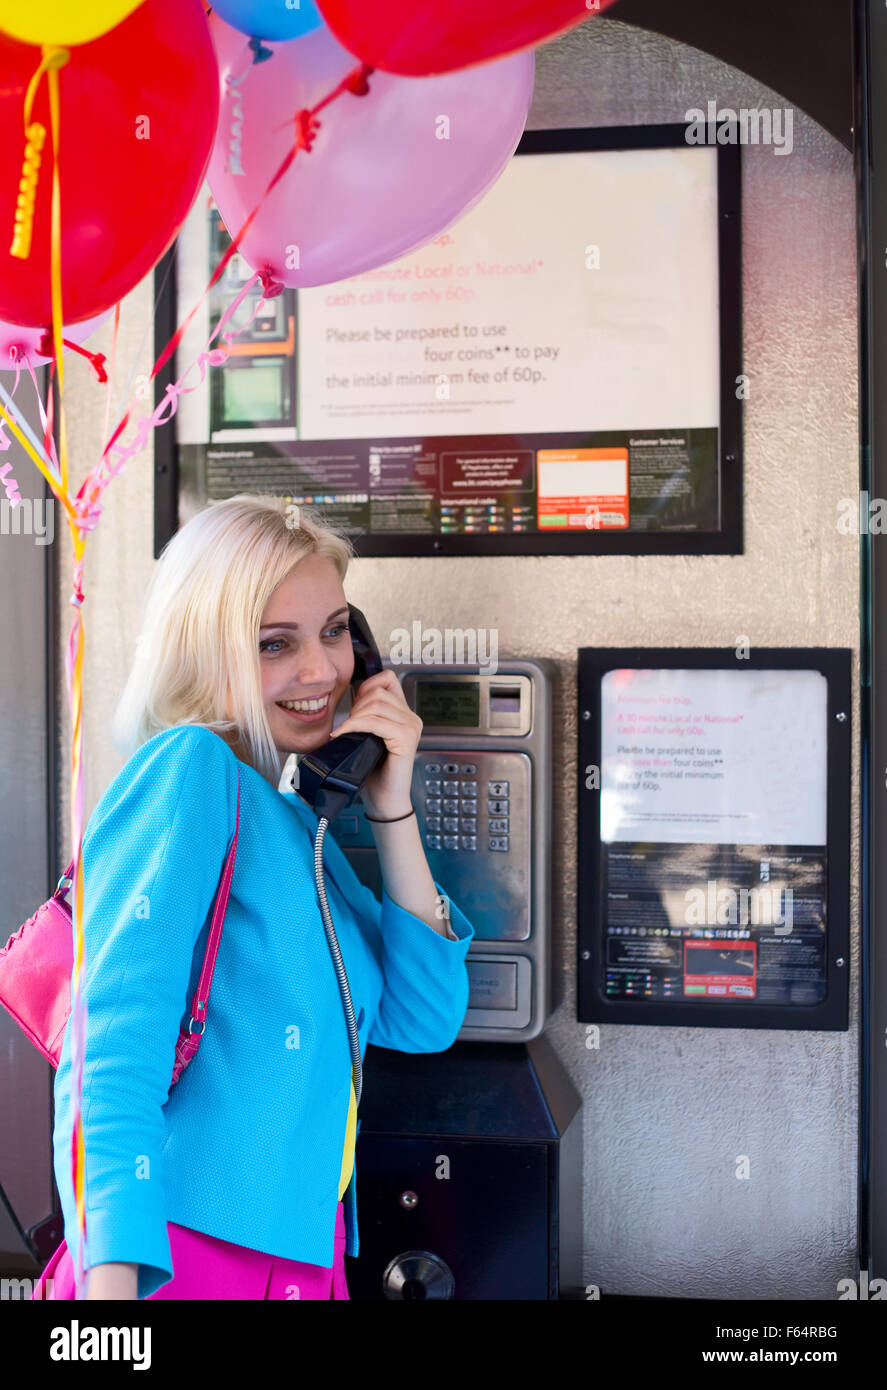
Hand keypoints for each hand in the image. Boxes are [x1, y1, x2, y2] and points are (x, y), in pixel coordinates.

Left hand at [329, 669, 420, 817]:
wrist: (383, 800)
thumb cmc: (374, 772)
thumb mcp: (367, 735)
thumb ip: (365, 713)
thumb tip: (350, 692)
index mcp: (404, 714)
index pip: (387, 679)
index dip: (366, 687)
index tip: (353, 708)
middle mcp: (411, 718)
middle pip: (378, 691)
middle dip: (356, 705)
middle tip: (346, 726)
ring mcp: (412, 727)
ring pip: (376, 703)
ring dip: (354, 716)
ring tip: (345, 731)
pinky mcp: (406, 738)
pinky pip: (375, 721)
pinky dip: (355, 725)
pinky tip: (344, 734)